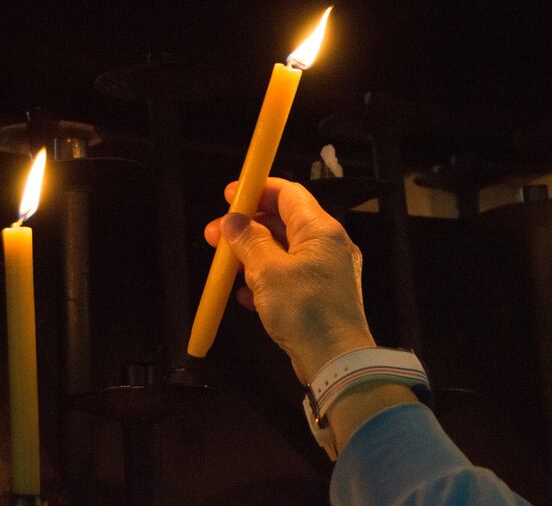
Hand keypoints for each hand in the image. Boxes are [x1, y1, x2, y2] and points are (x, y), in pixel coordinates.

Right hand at [204, 177, 375, 382]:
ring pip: (282, 252)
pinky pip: (287, 278)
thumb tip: (233, 221)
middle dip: (247, 226)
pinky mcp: (319, 297)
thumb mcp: (268, 271)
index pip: (288, 193)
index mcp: (321, 230)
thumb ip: (249, 241)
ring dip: (251, 255)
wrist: (336, 361)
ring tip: (223, 265)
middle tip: (215, 234)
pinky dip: (264, 280)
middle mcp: (327, 246)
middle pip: (282, 222)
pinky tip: (242, 293)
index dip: (257, 190)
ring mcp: (325, 273)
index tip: (230, 195)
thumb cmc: (305, 310)